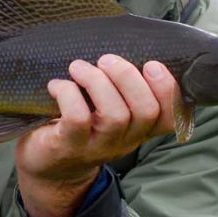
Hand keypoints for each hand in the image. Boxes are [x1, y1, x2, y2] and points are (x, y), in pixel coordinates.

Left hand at [15, 56, 176, 216]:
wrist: (47, 168)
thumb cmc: (79, 125)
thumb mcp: (107, 110)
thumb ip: (121, 89)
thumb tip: (124, 49)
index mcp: (138, 128)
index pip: (170, 117)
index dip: (168, 90)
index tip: (151, 64)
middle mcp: (124, 140)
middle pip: (145, 110)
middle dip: (127, 76)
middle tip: (105, 60)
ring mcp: (98, 146)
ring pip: (114, 115)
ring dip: (96, 81)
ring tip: (78, 67)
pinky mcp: (69, 146)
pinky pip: (77, 118)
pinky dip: (68, 93)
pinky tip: (56, 86)